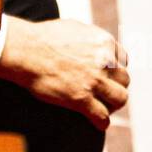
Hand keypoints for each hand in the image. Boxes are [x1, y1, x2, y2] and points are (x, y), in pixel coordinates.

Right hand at [0, 16, 129, 129]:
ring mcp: (94, 81)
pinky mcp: (82, 98)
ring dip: (112, 104)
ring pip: (120, 98)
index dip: (115, 70)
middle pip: (124, 80)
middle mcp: (104, 61)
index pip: (123, 60)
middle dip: (115, 86)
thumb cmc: (44, 38)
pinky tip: (96, 123)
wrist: (26, 50)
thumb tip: (94, 46)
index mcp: (103, 42)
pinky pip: (102, 116)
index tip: (107, 76)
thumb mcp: (74, 29)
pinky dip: (101, 122)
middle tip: (105, 93)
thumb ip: (90, 40)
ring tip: (103, 108)